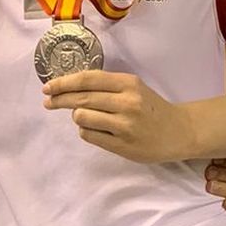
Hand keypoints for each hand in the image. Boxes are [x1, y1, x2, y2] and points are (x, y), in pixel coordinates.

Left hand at [41, 69, 199, 163]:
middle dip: (59, 100)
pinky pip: (89, 136)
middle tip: (48, 102)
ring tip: (87, 117)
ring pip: (82, 117)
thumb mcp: (134, 88)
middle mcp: (126, 102)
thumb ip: (106, 86)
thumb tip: (69, 87)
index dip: (64, 83)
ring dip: (77, 117)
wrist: (178, 131)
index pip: (88, 79)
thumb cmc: (151, 108)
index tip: (48, 87)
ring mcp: (124, 125)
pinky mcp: (122, 145)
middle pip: (81, 99)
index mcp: (128, 83)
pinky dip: (86, 131)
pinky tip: (96, 130)